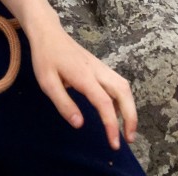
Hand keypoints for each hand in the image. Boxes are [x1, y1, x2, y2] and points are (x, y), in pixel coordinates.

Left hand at [27, 24, 137, 150]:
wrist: (48, 33)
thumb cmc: (46, 58)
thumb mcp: (47, 83)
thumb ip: (64, 104)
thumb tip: (80, 124)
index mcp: (84, 76)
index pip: (105, 103)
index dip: (112, 125)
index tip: (115, 144)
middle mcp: (97, 70)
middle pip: (123, 91)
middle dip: (131, 116)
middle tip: (130, 139)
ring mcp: (100, 67)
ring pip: (123, 86)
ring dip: (129, 107)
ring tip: (126, 128)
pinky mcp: (99, 66)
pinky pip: (116, 82)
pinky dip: (122, 98)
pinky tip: (115, 110)